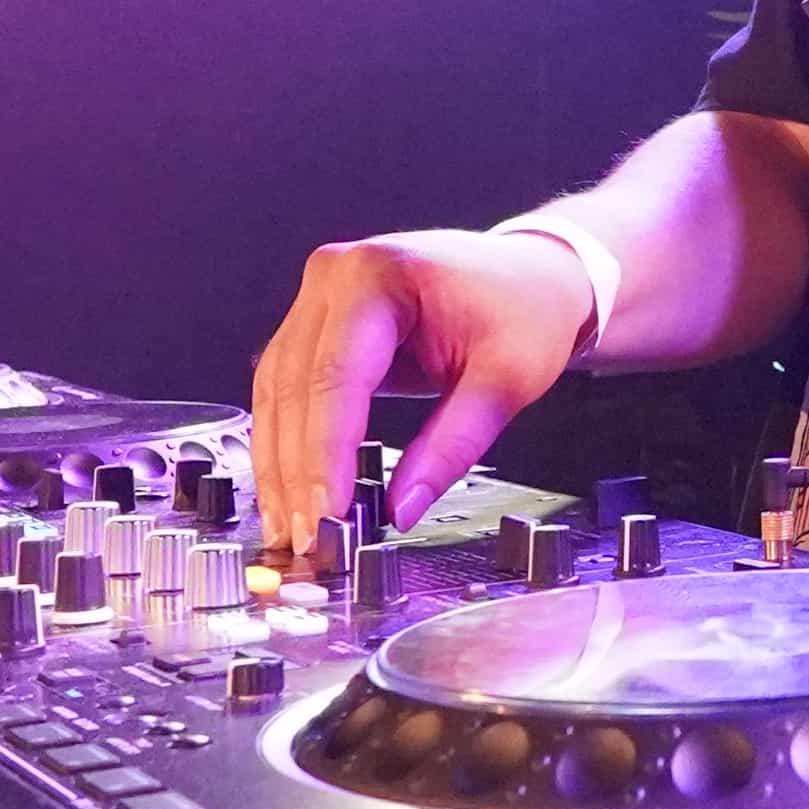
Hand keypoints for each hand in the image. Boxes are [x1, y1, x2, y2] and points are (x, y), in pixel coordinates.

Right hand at [249, 226, 599, 571]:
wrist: (533, 272)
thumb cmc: (525, 308)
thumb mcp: (506, 380)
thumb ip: (451, 447)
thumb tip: (401, 510)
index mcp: (380, 273)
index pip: (335, 376)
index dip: (325, 454)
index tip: (326, 513)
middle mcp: (335, 274)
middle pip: (294, 386)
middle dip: (296, 471)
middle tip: (306, 537)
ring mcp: (318, 296)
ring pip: (276, 391)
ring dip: (279, 464)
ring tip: (290, 526)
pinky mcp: (316, 324)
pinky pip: (285, 388)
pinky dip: (286, 443)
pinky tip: (290, 491)